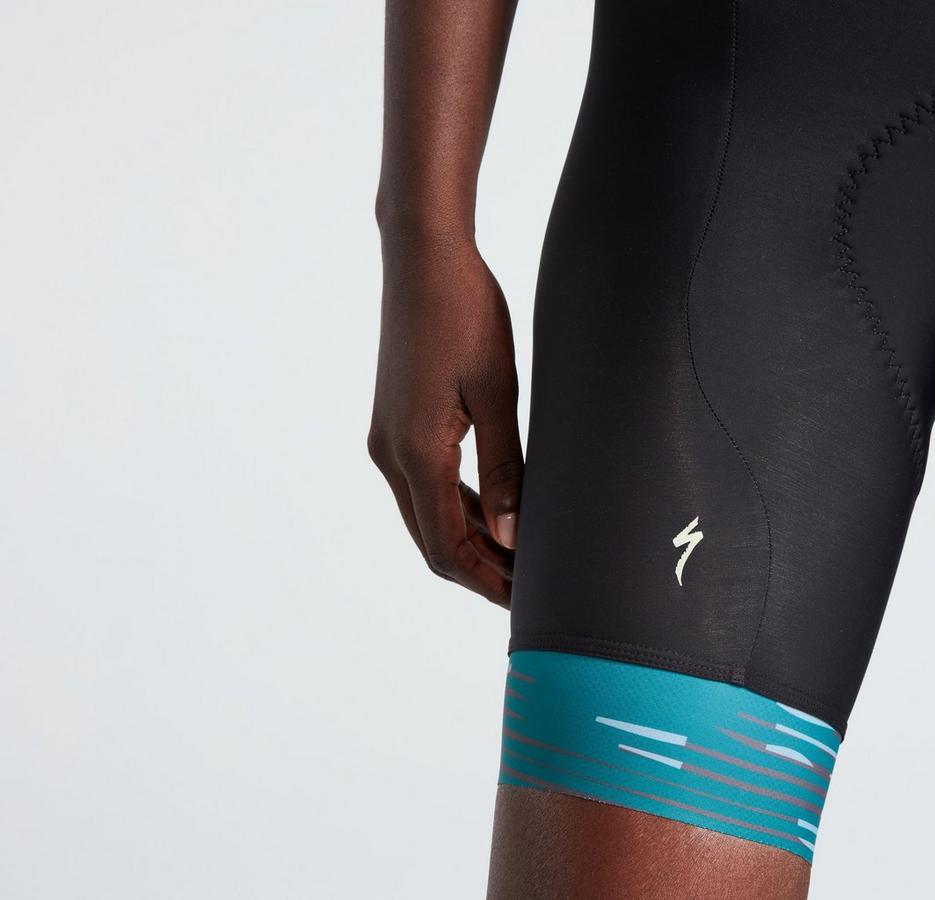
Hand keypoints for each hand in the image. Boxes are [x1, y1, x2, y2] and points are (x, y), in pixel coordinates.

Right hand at [367, 234, 521, 607]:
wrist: (422, 257)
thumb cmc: (466, 313)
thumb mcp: (498, 392)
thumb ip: (507, 468)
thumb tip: (515, 536)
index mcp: (415, 453)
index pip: (448, 547)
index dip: (488, 581)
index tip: (529, 601)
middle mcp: (391, 454)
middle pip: (433, 542)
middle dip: (481, 572)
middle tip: (535, 590)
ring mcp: (387, 440)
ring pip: (428, 516)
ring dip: (471, 543)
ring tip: (523, 558)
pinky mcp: (396, 424)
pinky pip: (425, 486)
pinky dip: (459, 509)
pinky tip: (497, 513)